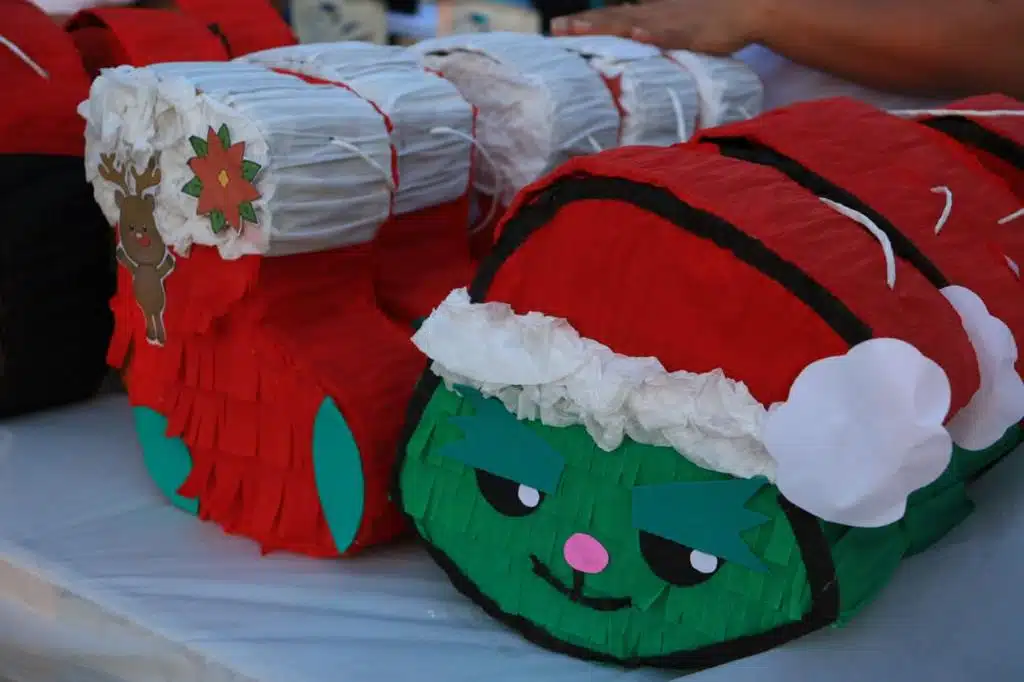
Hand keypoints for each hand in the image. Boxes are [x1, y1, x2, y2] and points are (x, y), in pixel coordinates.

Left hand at [550, 0, 767, 54]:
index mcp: (649, 14)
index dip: (585, 23)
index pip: (611, 18)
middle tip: (555, 28)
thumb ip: (652, 37)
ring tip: (580, 29)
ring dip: (606, 26)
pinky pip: (670, 34)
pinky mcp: (692, 32)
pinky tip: (636, 35)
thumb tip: (631, 48)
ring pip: (633, 23)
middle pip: (613, 19)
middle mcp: (654, 14)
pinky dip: (652, 34)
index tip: (555, 28)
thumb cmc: (710, 21)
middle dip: (584, 24)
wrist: (747, 9)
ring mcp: (672, 22)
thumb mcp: (674, 27)